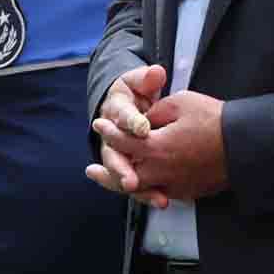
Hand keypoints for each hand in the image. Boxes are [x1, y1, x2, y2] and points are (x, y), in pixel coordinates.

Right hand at [88, 65, 171, 205]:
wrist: (127, 107)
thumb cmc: (135, 92)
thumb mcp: (139, 81)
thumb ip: (147, 78)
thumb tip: (156, 72)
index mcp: (114, 110)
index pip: (120, 116)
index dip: (130, 122)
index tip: (142, 128)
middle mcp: (111, 136)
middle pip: (113, 154)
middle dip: (121, 168)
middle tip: (131, 180)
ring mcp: (118, 153)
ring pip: (121, 173)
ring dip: (137, 187)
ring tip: (156, 198)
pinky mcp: (128, 166)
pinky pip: (136, 182)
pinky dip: (147, 192)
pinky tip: (162, 200)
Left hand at [93, 85, 228, 202]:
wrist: (247, 144)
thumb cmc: (214, 119)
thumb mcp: (180, 103)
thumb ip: (155, 113)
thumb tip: (143, 122)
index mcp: (158, 148)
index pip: (124, 142)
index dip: (109, 132)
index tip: (99, 124)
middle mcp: (163, 172)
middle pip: (125, 177)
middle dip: (107, 172)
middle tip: (91, 170)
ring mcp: (176, 186)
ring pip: (143, 190)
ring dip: (124, 185)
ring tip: (112, 180)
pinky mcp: (189, 192)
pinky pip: (162, 191)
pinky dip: (149, 188)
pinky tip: (145, 182)